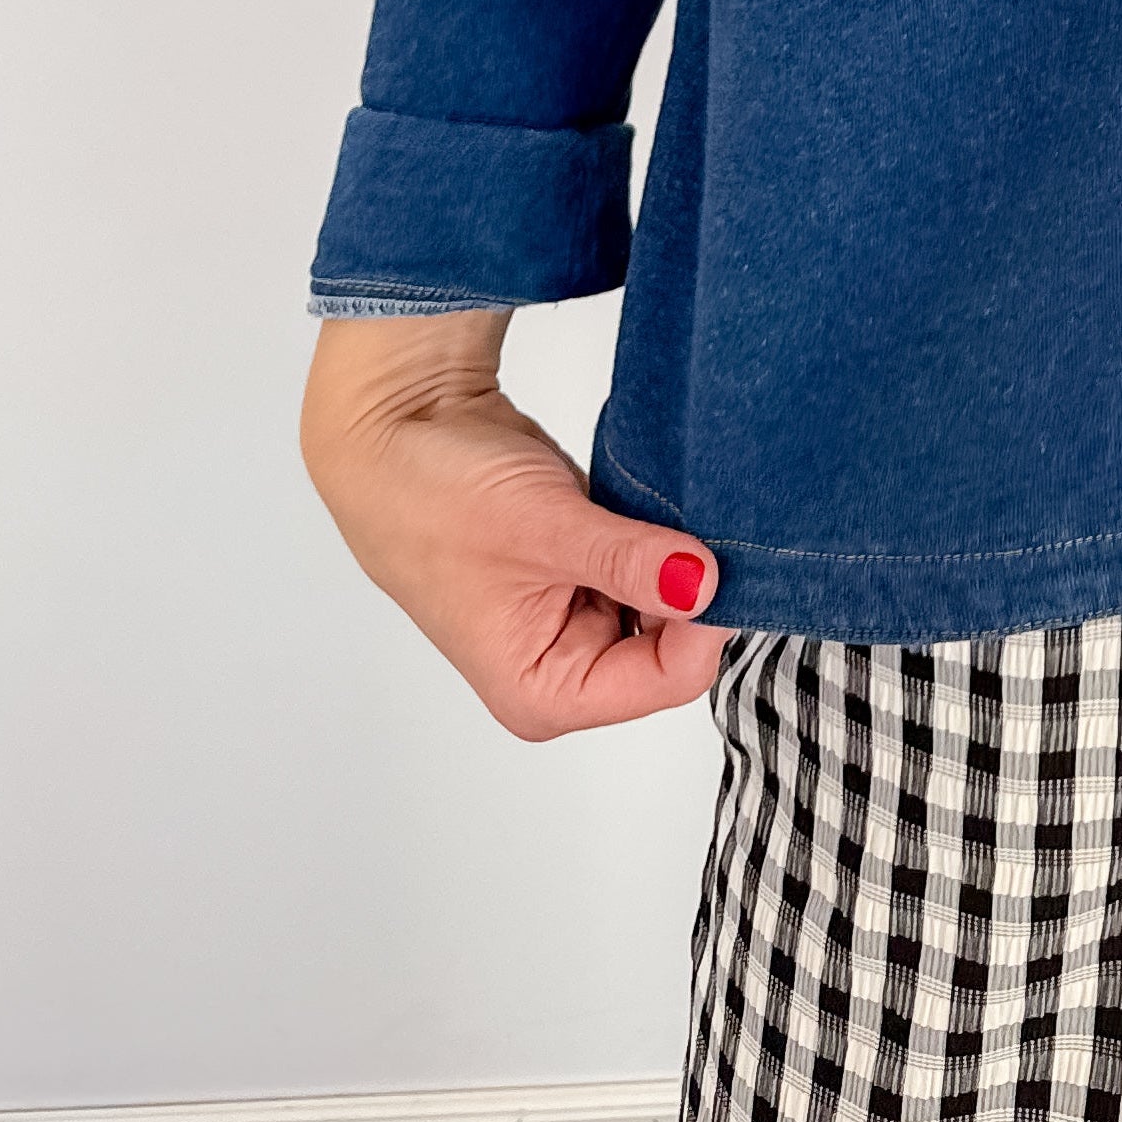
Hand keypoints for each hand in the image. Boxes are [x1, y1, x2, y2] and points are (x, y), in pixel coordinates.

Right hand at [300, 308, 725, 736]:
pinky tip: (648, 501)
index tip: (721, 555)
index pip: (667, 678)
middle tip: (696, 520)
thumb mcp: (545, 529)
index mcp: (545, 692)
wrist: (400, 429)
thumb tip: (706, 585)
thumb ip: (629, 561)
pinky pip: (651, 565)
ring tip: (654, 505)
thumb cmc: (435, 495)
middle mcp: (566, 669)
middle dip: (692, 585)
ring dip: (676, 556)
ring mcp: (579, 619)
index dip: (705, 620)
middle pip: (675, 644)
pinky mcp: (588, 572)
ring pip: (669, 601)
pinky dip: (660, 536)